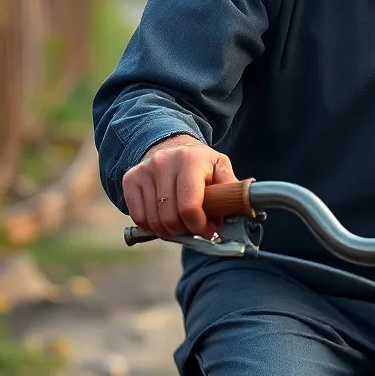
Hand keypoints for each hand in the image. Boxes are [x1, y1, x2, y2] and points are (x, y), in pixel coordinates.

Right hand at [121, 134, 236, 239]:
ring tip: (181, 223)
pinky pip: (138, 217)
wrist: (171, 145)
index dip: (200, 226)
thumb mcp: (220, 168)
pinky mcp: (130, 179)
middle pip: (170, 218)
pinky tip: (164, 218)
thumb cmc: (200, 163)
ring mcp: (144, 170)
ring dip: (169, 230)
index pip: (189, 207)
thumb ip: (231, 188)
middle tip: (195, 228)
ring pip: (154, 221)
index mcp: (191, 160)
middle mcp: (164, 163)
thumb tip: (244, 207)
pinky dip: (152, 226)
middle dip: (186, 230)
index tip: (209, 230)